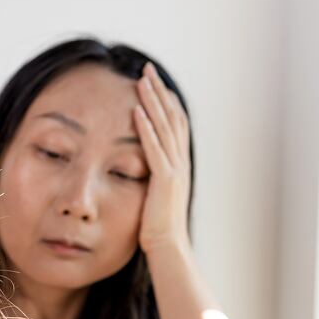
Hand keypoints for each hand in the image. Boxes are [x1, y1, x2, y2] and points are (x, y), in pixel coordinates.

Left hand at [133, 61, 191, 254]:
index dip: (165, 100)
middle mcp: (181, 163)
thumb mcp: (155, 195)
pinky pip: (155, 150)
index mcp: (179, 165)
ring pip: (165, 128)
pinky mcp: (165, 182)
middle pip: (172, 118)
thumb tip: (141, 166)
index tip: (152, 81)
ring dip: (153, 103)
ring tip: (141, 80)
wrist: (168, 249)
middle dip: (159, 92)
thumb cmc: (157, 228)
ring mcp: (175, 171)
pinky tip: (137, 113)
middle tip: (146, 69)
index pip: (174, 124)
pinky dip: (147, 130)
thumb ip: (152, 177)